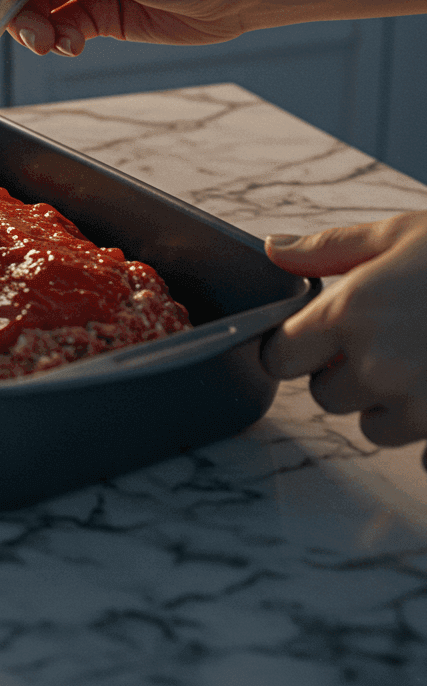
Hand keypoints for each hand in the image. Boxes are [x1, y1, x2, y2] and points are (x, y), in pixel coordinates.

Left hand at [262, 212, 426, 453]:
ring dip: (388, 403)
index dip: (293, 347)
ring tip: (424, 358)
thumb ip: (330, 249)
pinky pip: (422, 453)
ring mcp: (420, 406)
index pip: (280, 358)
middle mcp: (377, 365)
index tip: (312, 337)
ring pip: (372, 427)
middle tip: (386, 338)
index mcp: (350, 312)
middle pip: (325, 396)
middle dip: (344, 372)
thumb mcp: (398, 234)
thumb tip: (275, 250)